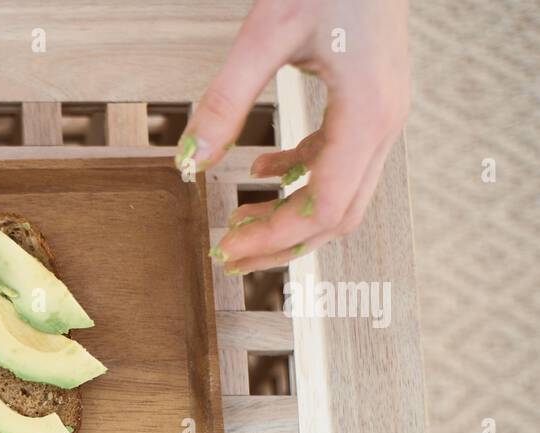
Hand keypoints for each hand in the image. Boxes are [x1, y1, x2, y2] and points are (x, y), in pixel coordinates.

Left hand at [178, 0, 409, 274]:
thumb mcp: (267, 33)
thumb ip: (227, 100)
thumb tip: (190, 160)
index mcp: (368, 114)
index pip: (324, 208)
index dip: (276, 239)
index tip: (229, 250)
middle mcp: (384, 124)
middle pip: (337, 216)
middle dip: (281, 244)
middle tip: (228, 256)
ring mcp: (381, 116)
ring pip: (339, 195)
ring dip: (287, 216)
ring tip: (236, 225)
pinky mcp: (368, 103)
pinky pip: (337, 161)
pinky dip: (298, 176)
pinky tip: (258, 171)